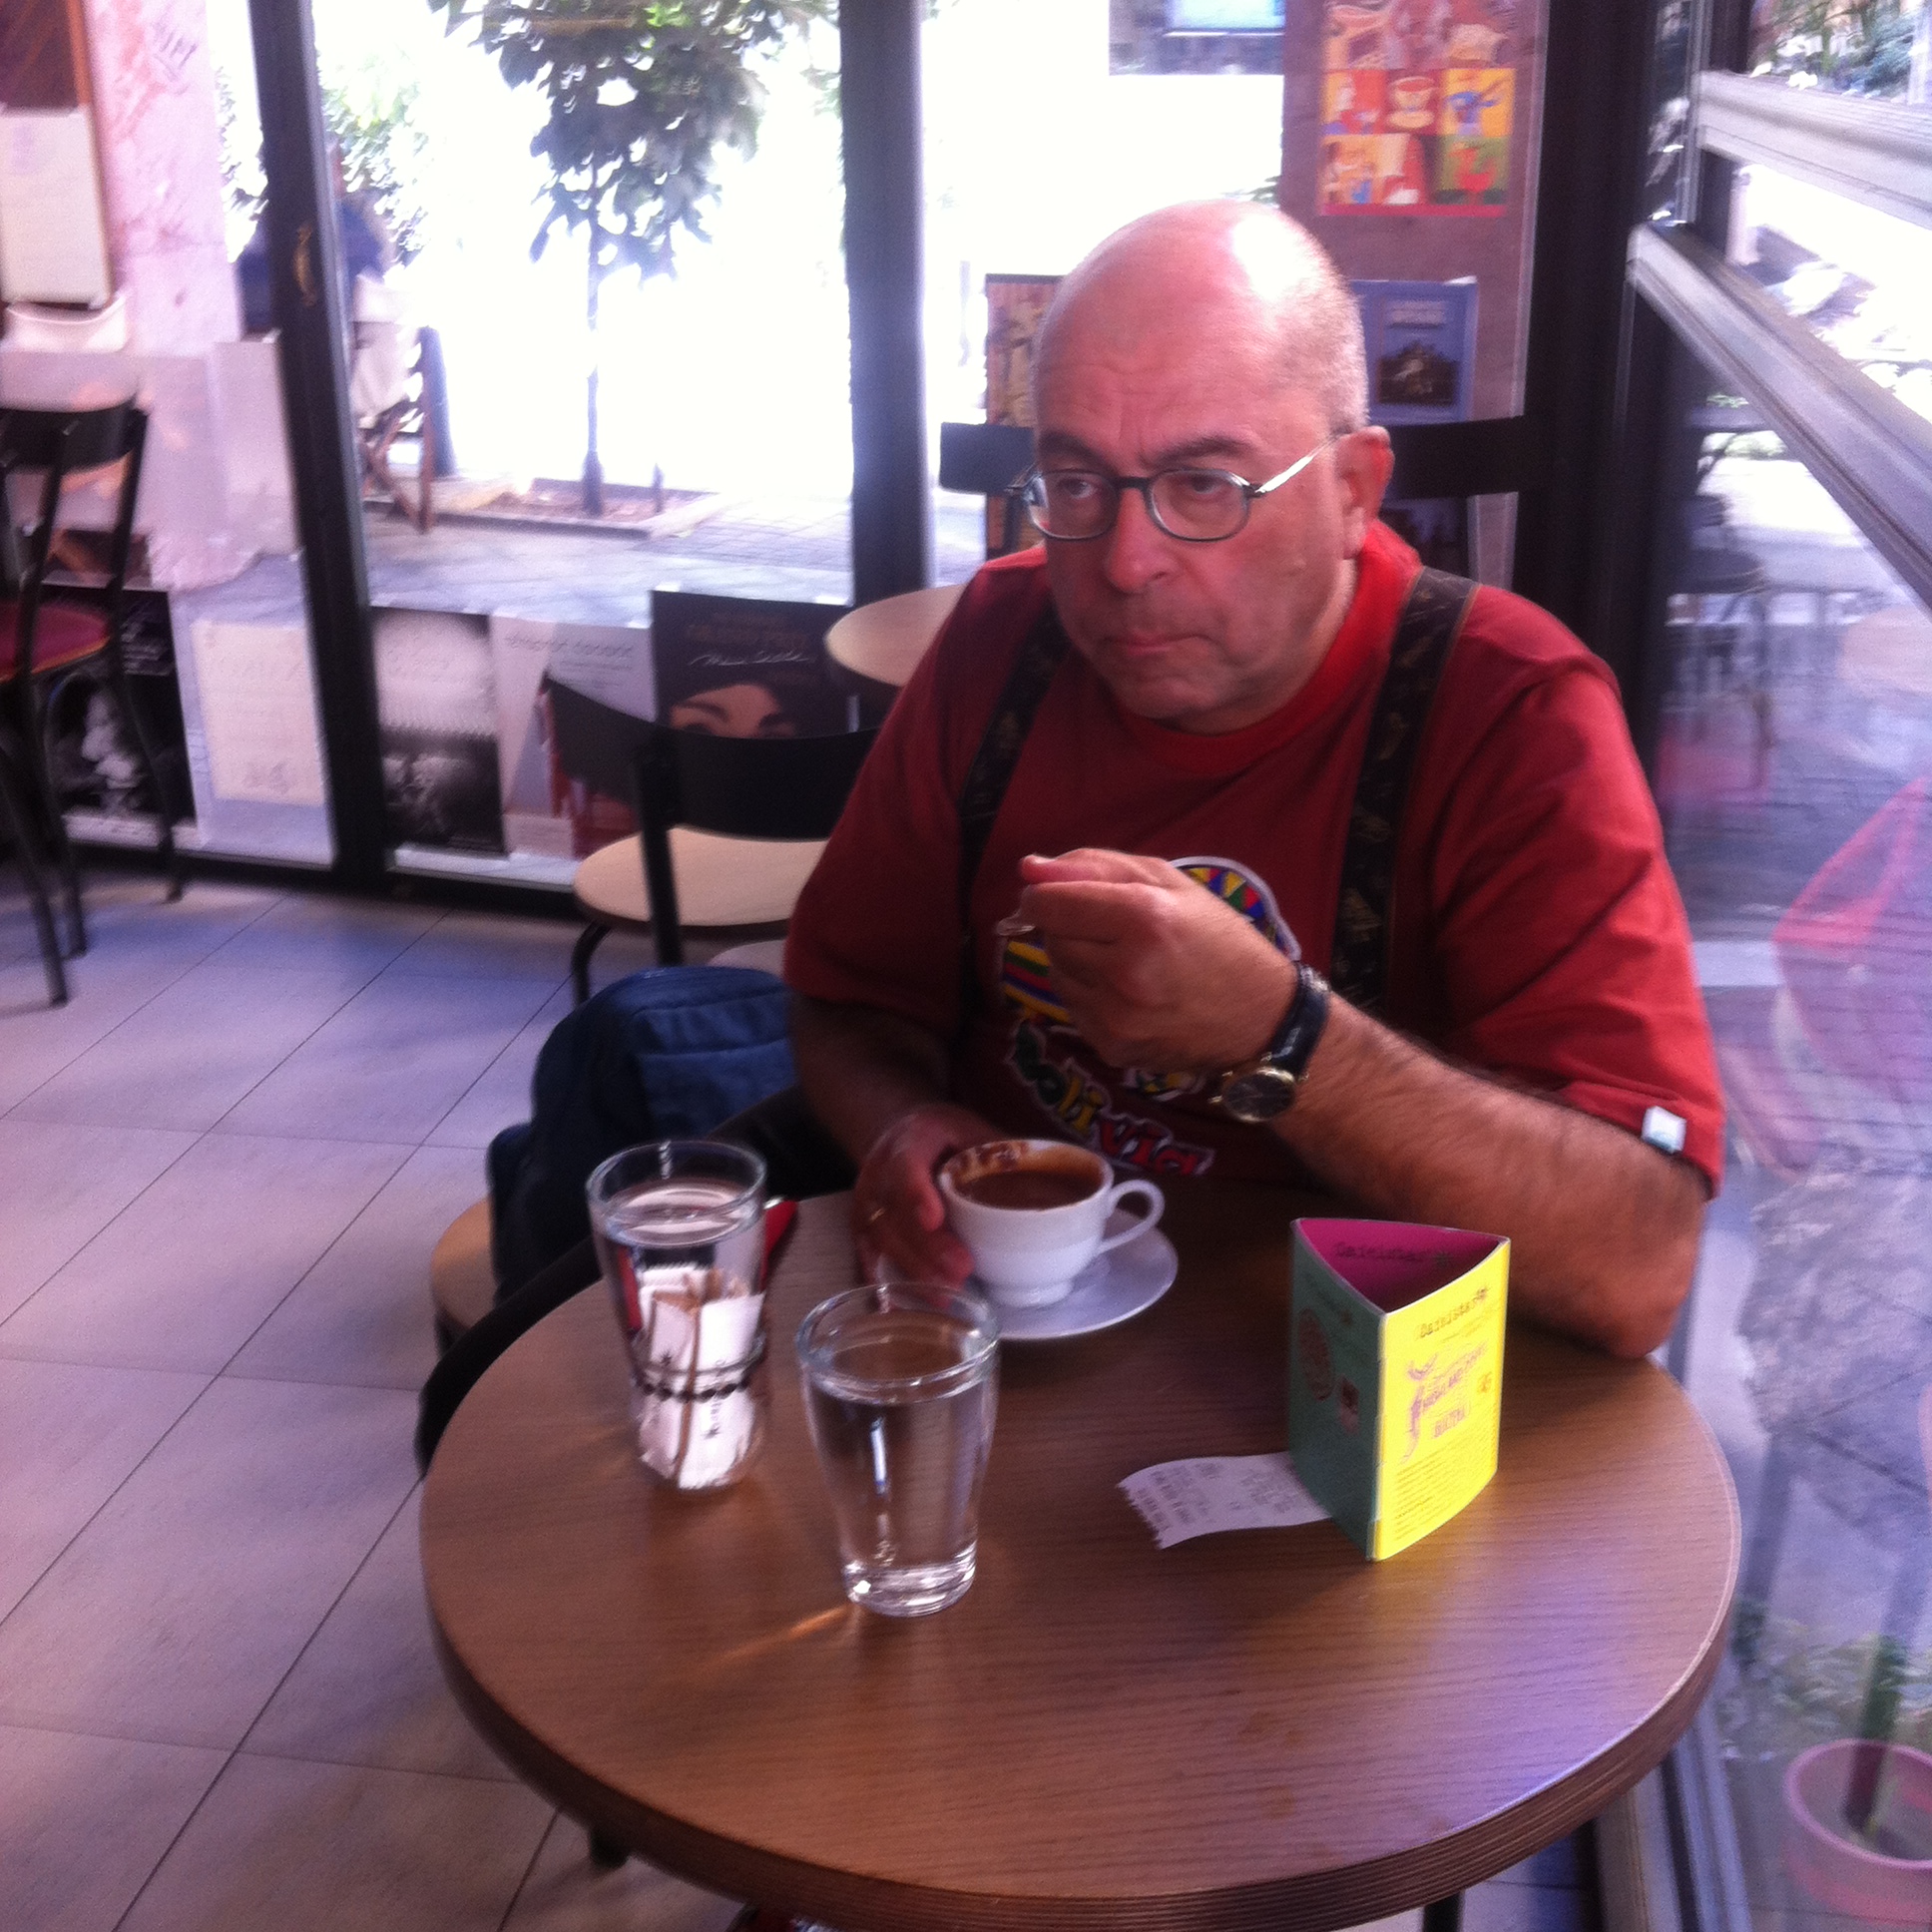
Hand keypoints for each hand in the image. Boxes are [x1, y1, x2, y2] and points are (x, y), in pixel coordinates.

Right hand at [852, 1102, 1001, 1285]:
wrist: (897, 1133)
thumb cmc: (942, 1134)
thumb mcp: (969, 1128)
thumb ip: (994, 1154)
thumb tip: (1032, 1185)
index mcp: (909, 1138)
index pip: (906, 1164)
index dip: (916, 1193)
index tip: (935, 1220)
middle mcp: (879, 1169)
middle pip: (894, 1210)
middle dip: (926, 1245)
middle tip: (961, 1270)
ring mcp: (866, 1199)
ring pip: (880, 1237)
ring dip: (912, 1267)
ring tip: (944, 1295)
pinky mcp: (861, 1224)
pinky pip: (867, 1254)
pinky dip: (884, 1280)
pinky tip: (907, 1302)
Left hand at [1016, 849, 1296, 1072]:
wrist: (1262, 1020)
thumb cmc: (1219, 941)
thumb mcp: (1172, 884)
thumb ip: (1097, 866)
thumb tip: (1030, 869)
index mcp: (1143, 918)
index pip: (1048, 904)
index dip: (1044, 896)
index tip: (1055, 896)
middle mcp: (1125, 970)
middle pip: (1051, 938)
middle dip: (1069, 928)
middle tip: (1112, 930)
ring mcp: (1116, 1016)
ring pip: (1057, 973)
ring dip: (1077, 962)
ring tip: (1124, 962)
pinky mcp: (1112, 1047)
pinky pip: (1073, 1009)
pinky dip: (1089, 996)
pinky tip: (1129, 994)